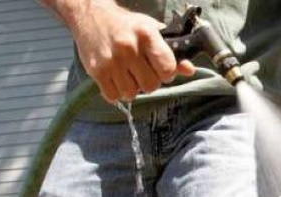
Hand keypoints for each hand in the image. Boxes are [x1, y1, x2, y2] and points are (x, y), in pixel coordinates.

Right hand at [66, 0, 194, 103]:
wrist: (90, 14)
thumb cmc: (126, 26)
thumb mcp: (151, 31)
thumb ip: (172, 52)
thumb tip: (190, 70)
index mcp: (146, 34)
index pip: (168, 69)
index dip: (166, 73)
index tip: (160, 69)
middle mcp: (129, 47)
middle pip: (151, 86)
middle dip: (148, 82)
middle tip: (140, 71)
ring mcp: (112, 60)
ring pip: (132, 94)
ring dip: (131, 88)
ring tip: (126, 73)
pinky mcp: (97, 70)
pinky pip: (114, 97)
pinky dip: (116, 92)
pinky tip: (115, 78)